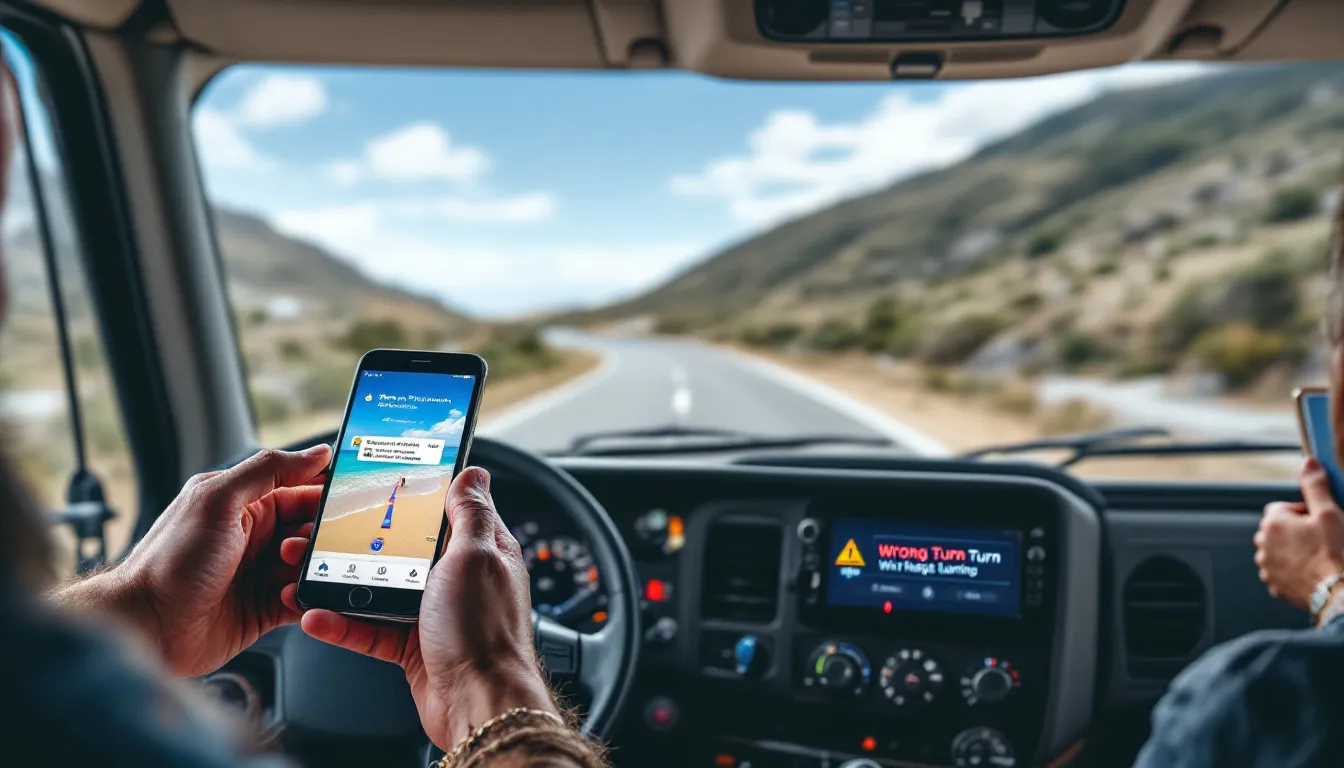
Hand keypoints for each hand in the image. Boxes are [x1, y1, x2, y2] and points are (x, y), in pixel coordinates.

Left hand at [56, 445, 331, 676]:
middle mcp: (253, 537)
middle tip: (304, 544)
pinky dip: (306, 598)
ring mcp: (259, 574)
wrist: (146, 628)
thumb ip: (268, 470)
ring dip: (311, 569)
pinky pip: (302, 598)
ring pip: (310, 565)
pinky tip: (289, 597)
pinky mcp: (264, 608)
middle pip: (310, 529)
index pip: (300, 490)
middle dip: (319, 536)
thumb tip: (317, 452)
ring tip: (290, 574)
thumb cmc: (170, 563)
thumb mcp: (218, 501)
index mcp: (243, 504)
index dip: (324, 496)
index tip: (347, 502)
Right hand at [284, 467, 555, 750]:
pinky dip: (342, 623)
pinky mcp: (413, 646)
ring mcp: (434, 613)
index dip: (419, 492)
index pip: (448, 508)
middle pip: (404, 546)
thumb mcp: (477, 555)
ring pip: (380, 588)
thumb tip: (473, 472)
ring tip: (306, 569)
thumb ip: (470, 514)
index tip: (382, 479)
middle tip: (325, 527)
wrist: (479, 703)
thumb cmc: (486, 631)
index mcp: (481, 550)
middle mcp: (458, 579)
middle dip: (364, 537)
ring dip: (342, 581)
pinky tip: (316, 615)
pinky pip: (370, 629)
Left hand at [1255, 457, 1343, 614]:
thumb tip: (1308, 462)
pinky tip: (1315, 572)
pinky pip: (1283, 571)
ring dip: (1295, 551)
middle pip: (1279, 530)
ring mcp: (1268, 568)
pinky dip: (1295, 570)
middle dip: (1298, 532)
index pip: (1281, 508)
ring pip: (1280, 551)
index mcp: (1272, 523)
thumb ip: (1315, 485)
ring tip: (1321, 557)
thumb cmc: (1337, 554)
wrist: (1341, 594)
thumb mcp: (1329, 512)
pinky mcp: (1276, 586)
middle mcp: (1263, 546)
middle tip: (1323, 539)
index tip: (1320, 521)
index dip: (1303, 512)